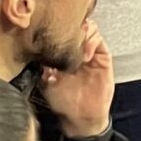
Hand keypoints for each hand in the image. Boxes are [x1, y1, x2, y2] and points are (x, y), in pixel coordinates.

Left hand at [37, 21, 115, 137]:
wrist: (81, 116)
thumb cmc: (64, 101)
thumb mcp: (47, 82)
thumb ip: (44, 66)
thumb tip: (37, 49)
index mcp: (62, 53)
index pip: (61, 31)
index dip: (58, 27)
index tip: (52, 29)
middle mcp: (76, 49)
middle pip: (76, 24)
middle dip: (71, 25)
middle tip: (65, 34)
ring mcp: (90, 51)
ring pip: (89, 28)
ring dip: (82, 33)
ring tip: (77, 47)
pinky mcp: (103, 56)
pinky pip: (99, 40)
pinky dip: (92, 42)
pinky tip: (86, 55)